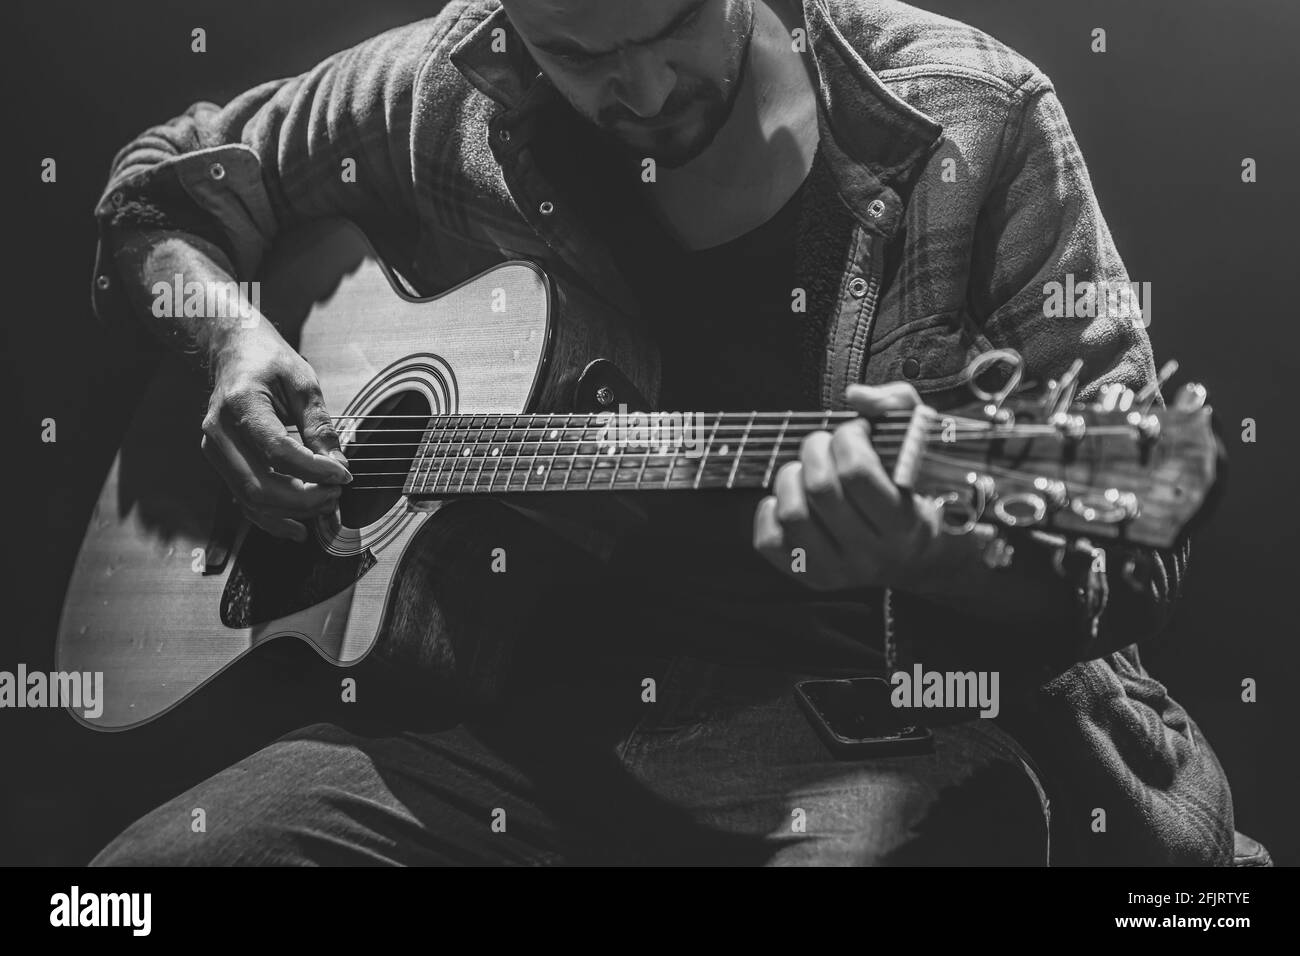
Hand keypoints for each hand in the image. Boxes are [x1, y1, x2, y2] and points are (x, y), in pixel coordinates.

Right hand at [201, 324, 351, 541]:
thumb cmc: (268, 361)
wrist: (234, 353)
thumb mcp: (303, 382)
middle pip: (261, 486)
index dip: (314, 470)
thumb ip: (319, 425)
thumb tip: (337, 465)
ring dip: (294, 511)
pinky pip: (245, 502)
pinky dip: (273, 520)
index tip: (344, 474)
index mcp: (239, 404)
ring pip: (252, 500)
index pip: (278, 452)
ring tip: (327, 504)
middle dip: (305, 499)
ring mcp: (216, 452)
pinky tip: (299, 527)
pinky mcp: (222, 465)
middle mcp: (219, 433)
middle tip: (337, 493)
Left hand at [753, 383, 944, 589]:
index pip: (857, 473)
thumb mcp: (921, 442)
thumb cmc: (914, 489)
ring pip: (792, 513)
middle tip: (825, 442)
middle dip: (815, 449)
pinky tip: (795, 497)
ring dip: (791, 477)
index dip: (847, 439)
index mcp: (905, 524)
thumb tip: (857, 396)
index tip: (855, 431)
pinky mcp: (810, 576)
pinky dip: (770, 511)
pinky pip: (769, 541)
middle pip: (820, 489)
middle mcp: (872, 554)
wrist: (918, 554)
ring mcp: (839, 570)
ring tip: (807, 469)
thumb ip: (897, 406)